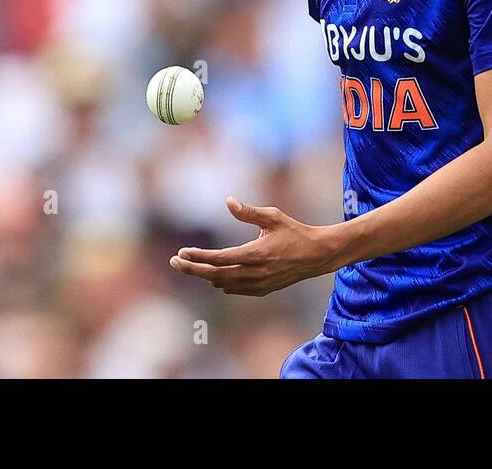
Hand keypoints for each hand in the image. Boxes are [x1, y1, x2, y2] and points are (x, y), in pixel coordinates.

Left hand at [170, 197, 340, 296]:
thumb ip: (248, 212)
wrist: (317, 255)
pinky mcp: (263, 290)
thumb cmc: (295, 232)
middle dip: (192, 269)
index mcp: (257, 254)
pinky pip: (235, 289)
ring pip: (223, 284)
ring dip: (206, 275)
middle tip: (174, 262)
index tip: (181, 253)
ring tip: (191, 265)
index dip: (198, 257)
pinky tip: (214, 275)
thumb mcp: (273, 217)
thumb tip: (228, 201)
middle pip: (215, 275)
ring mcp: (259, 284)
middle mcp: (256, 272)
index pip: (219, 259)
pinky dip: (222, 282)